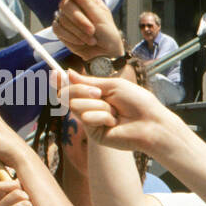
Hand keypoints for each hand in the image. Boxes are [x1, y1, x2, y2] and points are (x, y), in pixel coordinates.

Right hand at [52, 0, 123, 60]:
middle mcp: (74, 4)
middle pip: (65, 4)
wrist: (105, 54)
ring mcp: (66, 17)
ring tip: (91, 39)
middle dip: (79, 19)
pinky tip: (82, 42)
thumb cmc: (108, 34)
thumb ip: (86, 1)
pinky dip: (71, 37)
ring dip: (78, 32)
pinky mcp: (61, 29)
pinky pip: (58, 29)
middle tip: (92, 30)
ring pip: (62, 18)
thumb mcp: (101, 17)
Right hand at [59, 69, 175, 155]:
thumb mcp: (113, 86)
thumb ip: (89, 82)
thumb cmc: (138, 102)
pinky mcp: (93, 133)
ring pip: (76, 105)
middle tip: (100, 94)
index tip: (54, 74)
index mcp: (96, 94)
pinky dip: (102, 116)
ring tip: (115, 112)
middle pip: (68, 95)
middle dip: (81, 90)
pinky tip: (115, 122)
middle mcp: (91, 107)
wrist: (150, 123)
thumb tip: (68, 72)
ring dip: (98, 105)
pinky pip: (87, 118)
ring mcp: (91, 121)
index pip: (72, 87)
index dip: (61, 81)